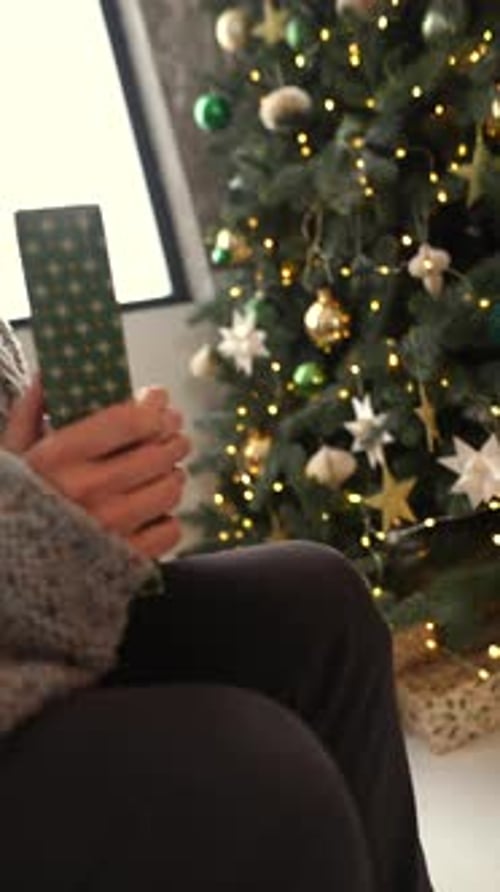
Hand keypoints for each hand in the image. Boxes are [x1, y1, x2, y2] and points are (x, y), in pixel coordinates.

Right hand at [2, 375, 189, 558]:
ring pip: (170, 489)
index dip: (154, 405)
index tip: (157, 397)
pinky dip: (167, 517)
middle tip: (171, 431)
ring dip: (172, 474)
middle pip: (160, 452)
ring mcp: (111, 528)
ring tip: (163, 469)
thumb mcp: (11, 453)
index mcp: (59, 458)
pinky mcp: (126, 559)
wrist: (7, 569)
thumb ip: (29, 409)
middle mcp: (88, 492)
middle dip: (173, 435)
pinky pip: (171, 529)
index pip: (131, 421)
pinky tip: (152, 510)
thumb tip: (50, 372)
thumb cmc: (12, 502)